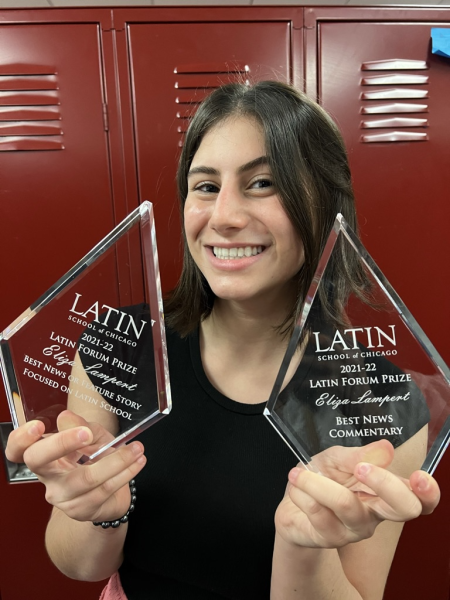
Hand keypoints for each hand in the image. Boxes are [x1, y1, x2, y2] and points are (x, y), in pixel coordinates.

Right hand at [5, 410, 146, 522]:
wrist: (113, 489)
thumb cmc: (97, 457)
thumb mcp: (93, 435)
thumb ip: (82, 426)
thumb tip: (66, 417)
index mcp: (45, 455)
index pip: (18, 449)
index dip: (20, 439)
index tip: (38, 426)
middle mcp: (48, 477)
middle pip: (38, 460)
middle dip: (61, 443)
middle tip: (87, 433)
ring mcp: (62, 496)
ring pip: (86, 477)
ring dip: (117, 460)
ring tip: (137, 448)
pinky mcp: (81, 510)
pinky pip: (104, 490)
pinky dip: (125, 473)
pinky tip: (137, 462)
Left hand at [275, 440, 439, 548]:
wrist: (290, 504)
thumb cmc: (321, 478)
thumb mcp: (337, 458)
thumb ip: (359, 454)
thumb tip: (386, 448)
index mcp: (384, 492)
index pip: (420, 500)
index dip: (428, 493)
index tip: (418, 477)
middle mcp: (375, 514)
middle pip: (402, 509)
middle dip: (387, 484)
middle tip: (361, 467)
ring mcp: (354, 530)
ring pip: (347, 504)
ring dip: (318, 482)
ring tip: (299, 472)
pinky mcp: (329, 538)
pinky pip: (318, 511)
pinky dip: (302, 491)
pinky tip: (296, 485)